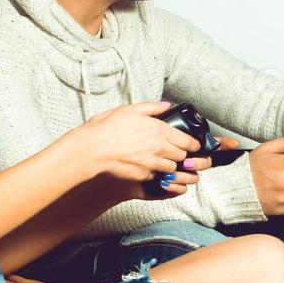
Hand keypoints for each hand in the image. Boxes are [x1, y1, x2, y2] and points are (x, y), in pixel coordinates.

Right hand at [70, 102, 200, 192]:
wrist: (92, 150)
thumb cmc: (106, 129)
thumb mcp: (129, 110)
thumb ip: (151, 107)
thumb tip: (166, 106)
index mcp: (159, 130)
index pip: (188, 141)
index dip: (192, 144)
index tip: (192, 145)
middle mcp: (159, 147)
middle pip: (183, 155)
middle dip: (180, 154)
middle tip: (173, 151)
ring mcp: (152, 163)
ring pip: (172, 167)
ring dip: (168, 164)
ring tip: (159, 160)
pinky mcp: (144, 175)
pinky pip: (157, 176)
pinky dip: (155, 173)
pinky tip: (146, 167)